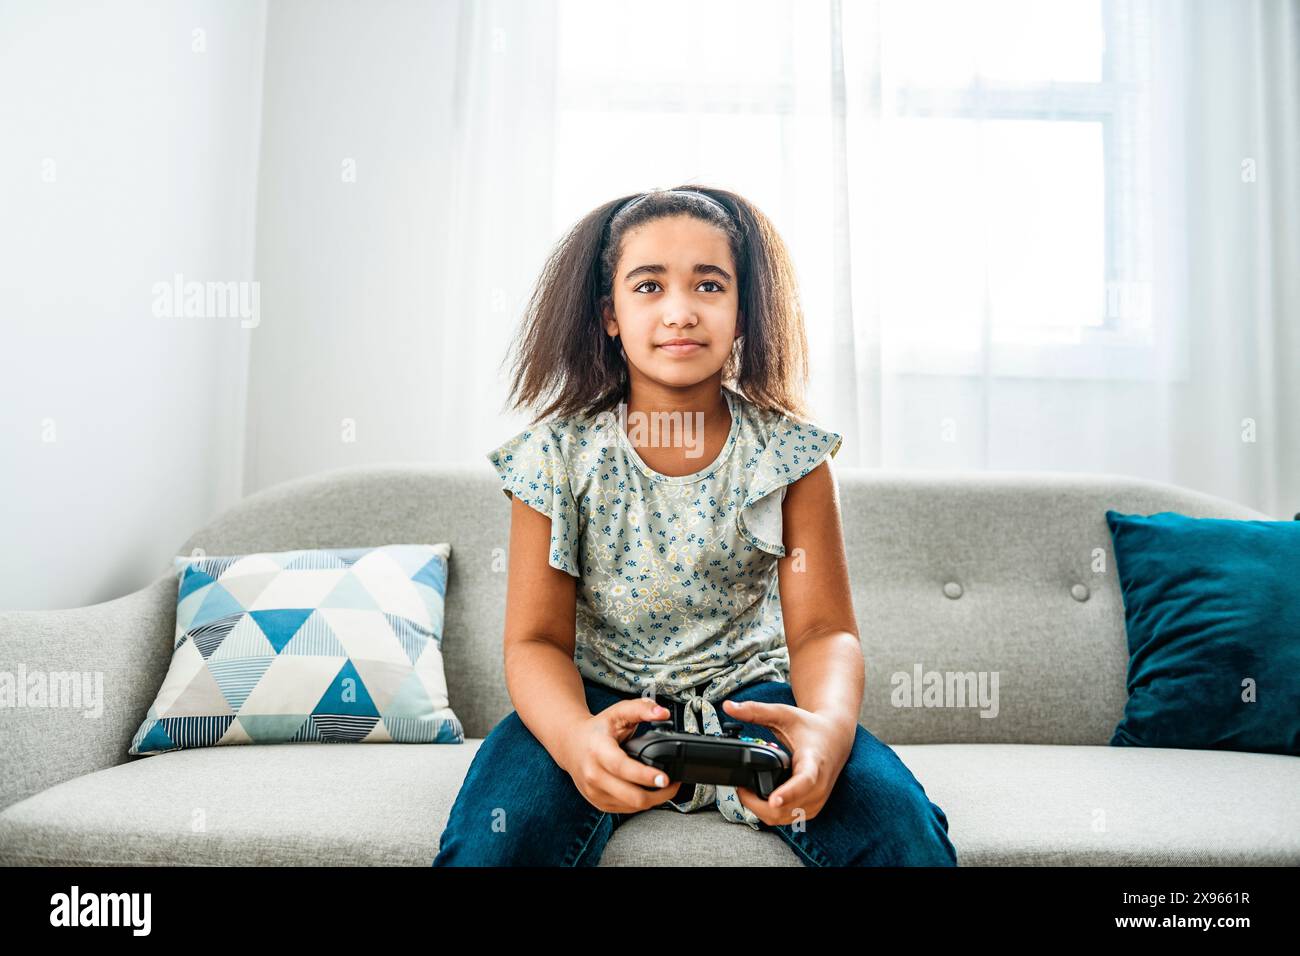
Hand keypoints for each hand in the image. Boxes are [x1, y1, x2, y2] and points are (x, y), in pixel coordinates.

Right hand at [559, 698, 682, 813]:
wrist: (570, 744)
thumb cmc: (597, 730)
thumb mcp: (618, 712)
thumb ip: (641, 709)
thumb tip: (662, 713)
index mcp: (598, 751)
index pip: (623, 768)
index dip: (645, 775)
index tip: (665, 778)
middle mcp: (594, 775)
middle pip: (632, 796)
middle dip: (659, 794)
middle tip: (674, 784)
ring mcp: (595, 792)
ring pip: (632, 806)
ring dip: (653, 800)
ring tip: (665, 787)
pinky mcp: (598, 803)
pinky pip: (626, 809)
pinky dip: (641, 803)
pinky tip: (648, 792)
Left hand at [720, 698, 854, 825]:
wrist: (835, 738)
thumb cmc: (810, 726)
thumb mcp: (783, 714)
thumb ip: (755, 711)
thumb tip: (728, 706)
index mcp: (814, 761)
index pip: (804, 782)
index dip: (788, 793)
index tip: (773, 799)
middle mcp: (819, 786)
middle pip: (787, 807)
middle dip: (758, 803)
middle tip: (740, 788)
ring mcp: (817, 800)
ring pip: (784, 818)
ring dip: (762, 810)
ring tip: (747, 792)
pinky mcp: (813, 808)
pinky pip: (788, 819)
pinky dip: (771, 814)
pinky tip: (761, 800)